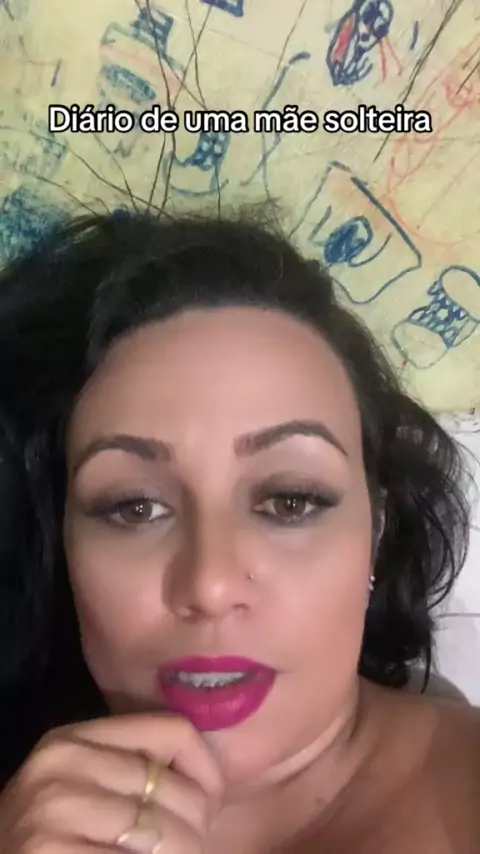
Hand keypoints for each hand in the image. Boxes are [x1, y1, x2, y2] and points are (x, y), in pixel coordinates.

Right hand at [0, 713, 223, 852]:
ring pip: (163, 833)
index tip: (211, 806)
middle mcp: (62, 765)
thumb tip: (210, 785)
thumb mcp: (82, 788)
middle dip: (197, 828)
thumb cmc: (49, 838)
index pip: (173, 729)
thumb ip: (130, 771)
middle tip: (191, 849)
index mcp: (74, 738)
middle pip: (174, 787)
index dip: (208, 770)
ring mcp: (53, 812)